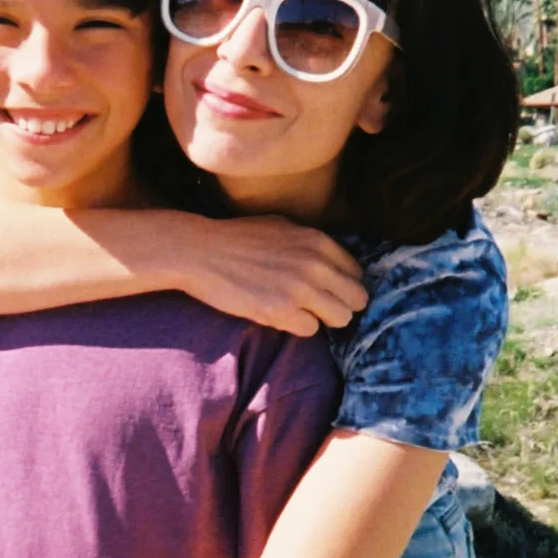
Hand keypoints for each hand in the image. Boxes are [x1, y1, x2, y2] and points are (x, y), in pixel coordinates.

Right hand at [183, 215, 367, 335]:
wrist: (201, 252)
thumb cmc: (238, 238)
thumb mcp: (283, 226)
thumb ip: (312, 243)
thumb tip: (333, 262)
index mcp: (319, 241)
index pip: (357, 273)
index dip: (342, 285)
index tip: (326, 291)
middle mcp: (315, 264)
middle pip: (356, 299)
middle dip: (339, 305)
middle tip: (317, 307)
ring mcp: (299, 289)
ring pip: (340, 318)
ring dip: (322, 318)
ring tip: (299, 312)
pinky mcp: (279, 311)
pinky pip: (310, 330)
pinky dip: (298, 327)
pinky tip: (280, 316)